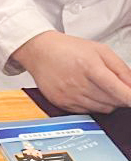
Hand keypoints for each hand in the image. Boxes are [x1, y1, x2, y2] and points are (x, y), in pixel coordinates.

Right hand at [12, 31, 130, 113]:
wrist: (38, 51)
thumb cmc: (68, 49)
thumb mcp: (100, 50)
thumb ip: (122, 69)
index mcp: (89, 66)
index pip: (119, 91)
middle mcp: (78, 83)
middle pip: (113, 102)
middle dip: (119, 97)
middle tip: (112, 86)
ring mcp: (69, 95)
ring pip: (102, 109)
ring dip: (107, 101)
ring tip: (97, 86)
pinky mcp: (61, 103)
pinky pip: (88, 112)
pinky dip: (92, 104)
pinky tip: (85, 91)